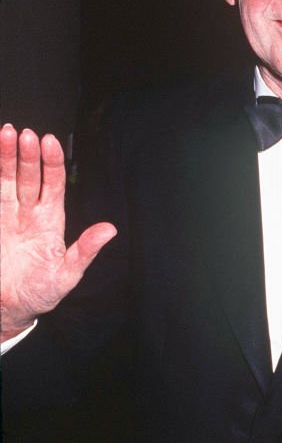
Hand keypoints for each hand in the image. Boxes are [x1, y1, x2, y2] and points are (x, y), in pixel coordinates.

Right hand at [0, 125, 115, 338]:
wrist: (8, 309)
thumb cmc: (41, 293)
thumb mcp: (67, 274)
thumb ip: (85, 250)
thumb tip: (110, 230)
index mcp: (50, 222)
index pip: (53, 185)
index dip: (52, 163)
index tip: (50, 142)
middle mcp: (28, 214)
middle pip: (28, 176)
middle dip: (27, 155)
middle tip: (25, 134)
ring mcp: (6, 217)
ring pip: (6, 180)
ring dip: (5, 157)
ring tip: (6, 133)